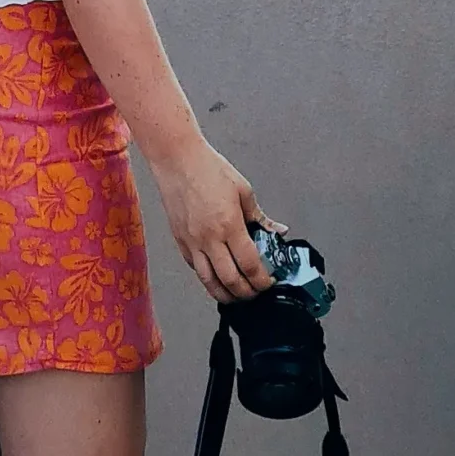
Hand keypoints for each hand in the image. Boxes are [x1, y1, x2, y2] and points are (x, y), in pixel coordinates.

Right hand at [152, 133, 274, 301]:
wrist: (177, 160)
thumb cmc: (208, 168)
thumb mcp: (243, 190)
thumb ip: (260, 216)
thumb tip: (277, 231)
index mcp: (229, 224)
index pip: (249, 264)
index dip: (262, 280)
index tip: (268, 282)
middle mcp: (209, 238)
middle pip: (230, 280)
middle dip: (247, 292)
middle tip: (256, 291)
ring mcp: (192, 242)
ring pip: (209, 281)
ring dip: (225, 294)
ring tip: (237, 295)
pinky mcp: (180, 241)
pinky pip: (195, 268)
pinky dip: (208, 278)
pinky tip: (217, 278)